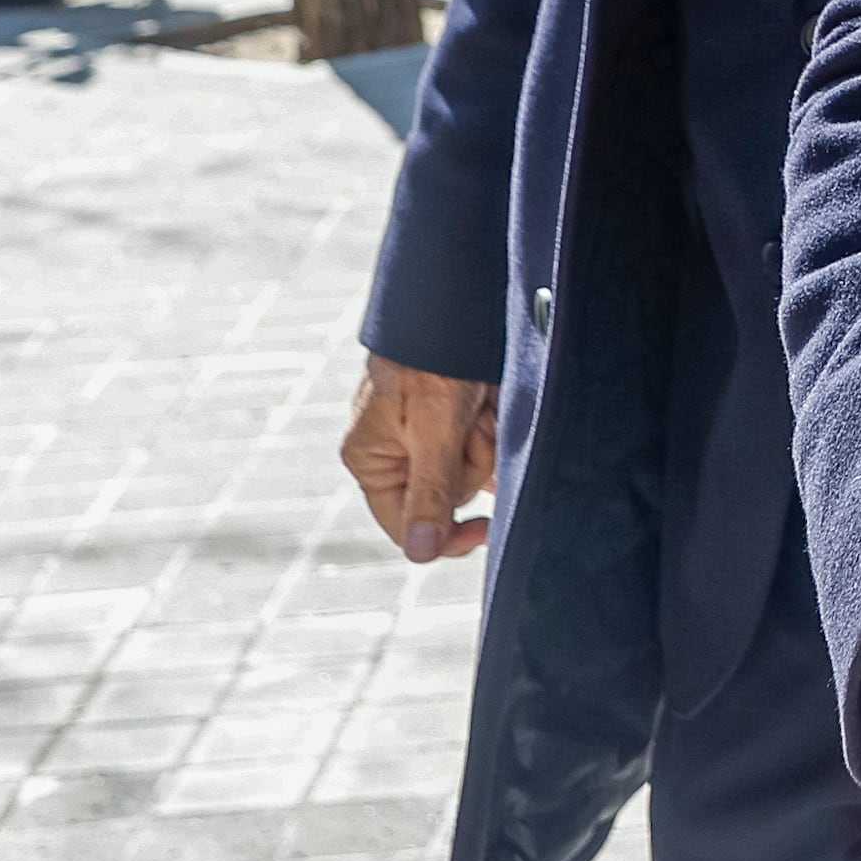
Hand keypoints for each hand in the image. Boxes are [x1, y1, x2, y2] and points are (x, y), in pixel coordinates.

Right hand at [337, 356, 496, 564]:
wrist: (454, 307)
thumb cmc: (432, 363)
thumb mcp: (434, 431)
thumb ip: (429, 492)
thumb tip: (420, 552)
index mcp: (371, 461)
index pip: (405, 526)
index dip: (447, 535)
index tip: (487, 529)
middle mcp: (393, 454)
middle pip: (445, 496)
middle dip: (469, 460)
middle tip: (471, 421)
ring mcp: (420, 437)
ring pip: (468, 471)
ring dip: (483, 437)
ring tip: (478, 402)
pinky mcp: (448, 421)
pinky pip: (477, 446)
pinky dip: (489, 429)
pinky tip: (489, 407)